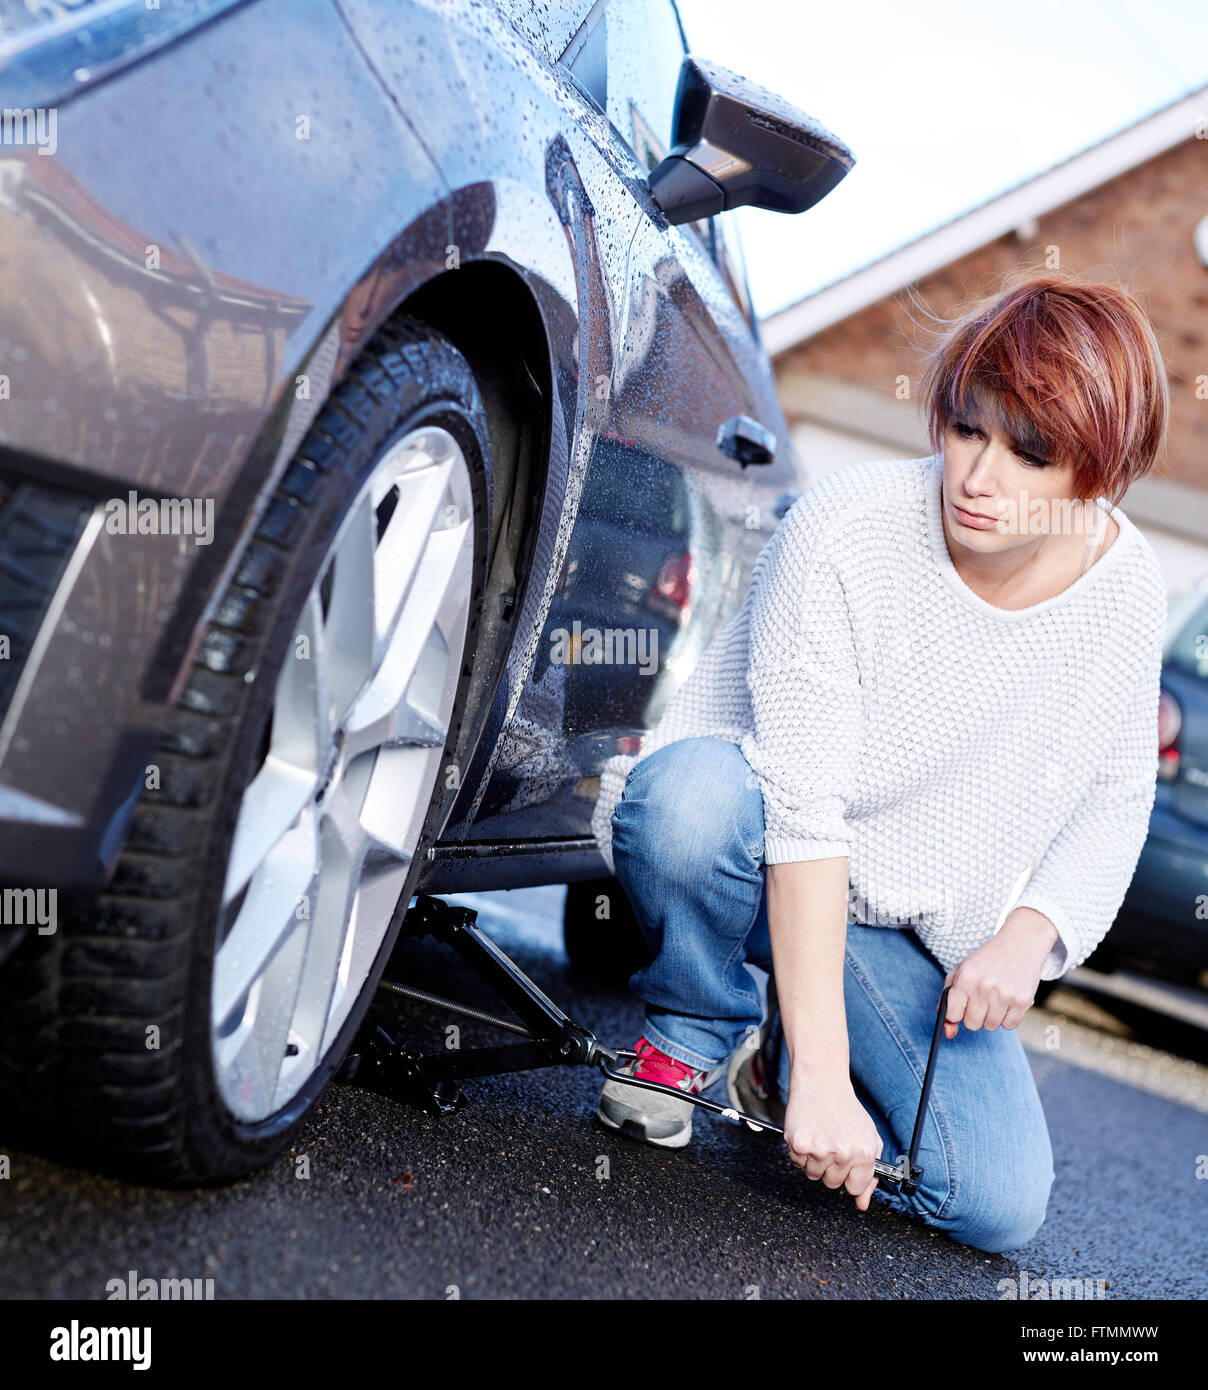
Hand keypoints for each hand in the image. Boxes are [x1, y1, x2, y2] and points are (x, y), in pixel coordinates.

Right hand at [782, 1073, 882, 1209]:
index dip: (850, 1177)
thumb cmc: (846, 1109)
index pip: (855, 1187)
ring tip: (820, 1137)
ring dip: (815, 1161)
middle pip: (833, 1183)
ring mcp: (819, 1150)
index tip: (847, 1166)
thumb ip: (870, 1174)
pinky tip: (808, 1133)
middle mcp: (843, 1154)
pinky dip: (801, 1152)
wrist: (822, 1082)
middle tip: (832, 1144)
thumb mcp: (868, 1138)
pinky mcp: (799, 1144)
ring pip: (814, 1175)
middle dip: (832, 1168)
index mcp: (864, 1153)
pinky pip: (797, 1163)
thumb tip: (862, 1204)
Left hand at [940, 908, 1056, 1039]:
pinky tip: (1008, 1000)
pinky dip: (1008, 1018)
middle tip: (981, 1000)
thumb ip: (948, 1000)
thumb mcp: (961, 972)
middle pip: (972, 1024)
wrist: (1020, 943)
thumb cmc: (987, 960)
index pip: (952, 1015)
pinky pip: (1009, 1026)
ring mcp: (1004, 996)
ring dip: (992, 1016)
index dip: (956, 1013)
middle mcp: (983, 988)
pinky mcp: (1022, 1002)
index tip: (962, 1006)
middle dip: (974, 1015)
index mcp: (964, 979)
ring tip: (996, 998)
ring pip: (990, 1026)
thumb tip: (947, 1033)